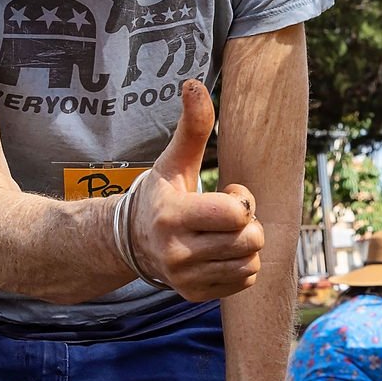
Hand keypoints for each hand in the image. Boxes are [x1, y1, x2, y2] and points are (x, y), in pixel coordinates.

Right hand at [126, 79, 265, 299]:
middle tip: (227, 215)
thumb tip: (195, 84)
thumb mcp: (173, 160)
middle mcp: (178, 252)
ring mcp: (186, 279)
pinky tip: (220, 252)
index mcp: (174, 216)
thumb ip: (192, 127)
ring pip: (251, 263)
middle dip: (249, 222)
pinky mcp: (195, 296)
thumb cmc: (160, 194)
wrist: (130, 241)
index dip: (242, 199)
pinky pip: (244, 282)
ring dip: (246, 245)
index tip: (227, 193)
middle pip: (250, 239)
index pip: (238, 214)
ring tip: (222, 234)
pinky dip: (241, 266)